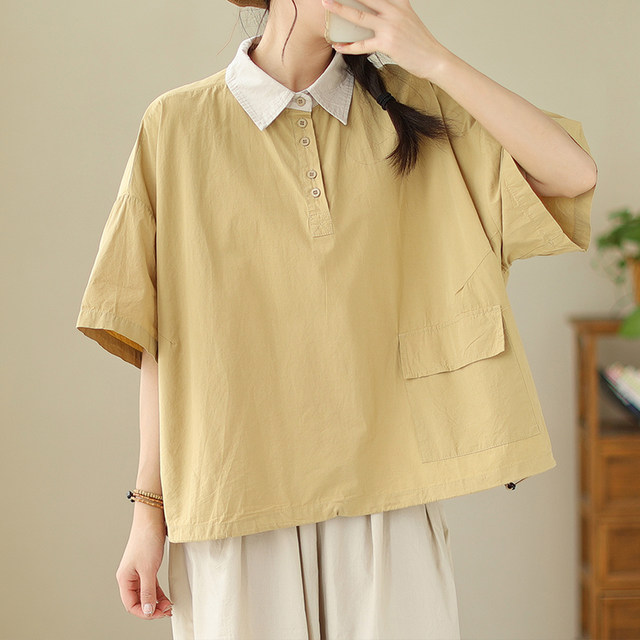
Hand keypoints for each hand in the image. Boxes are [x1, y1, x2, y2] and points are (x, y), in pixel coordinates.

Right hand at [115, 518, 172, 619]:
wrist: (152, 519)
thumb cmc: (146, 540)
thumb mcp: (149, 570)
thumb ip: (148, 592)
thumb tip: (148, 611)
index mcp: (124, 579)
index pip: (131, 605)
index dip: (145, 613)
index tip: (159, 614)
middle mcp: (129, 577)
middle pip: (138, 601)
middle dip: (152, 608)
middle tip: (167, 610)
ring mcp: (138, 572)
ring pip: (146, 593)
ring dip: (156, 601)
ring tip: (169, 606)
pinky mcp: (146, 567)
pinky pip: (151, 585)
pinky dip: (158, 592)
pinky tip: (166, 597)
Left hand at [321, 0, 451, 80]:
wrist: (434, 58)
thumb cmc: (420, 43)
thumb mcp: (409, 18)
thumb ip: (395, 10)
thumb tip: (381, 10)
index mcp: (399, 3)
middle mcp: (394, 11)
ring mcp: (390, 27)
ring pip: (360, 16)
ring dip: (341, 10)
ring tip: (327, 4)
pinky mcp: (387, 44)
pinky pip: (363, 45)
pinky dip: (349, 46)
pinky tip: (338, 46)